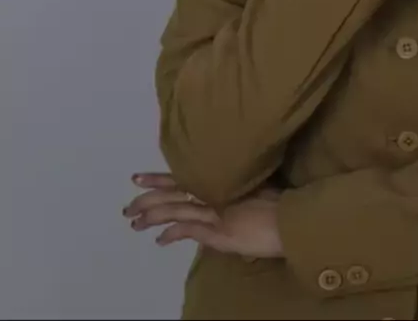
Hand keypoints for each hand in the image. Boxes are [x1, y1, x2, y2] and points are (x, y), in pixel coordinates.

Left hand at [123, 172, 283, 258]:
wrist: (290, 218)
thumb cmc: (275, 203)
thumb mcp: (250, 191)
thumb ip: (231, 192)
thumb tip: (218, 194)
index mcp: (217, 182)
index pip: (181, 177)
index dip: (158, 178)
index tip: (137, 177)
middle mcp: (211, 192)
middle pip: (171, 193)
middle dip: (147, 199)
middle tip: (127, 207)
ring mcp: (213, 211)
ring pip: (174, 209)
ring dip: (151, 216)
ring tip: (135, 223)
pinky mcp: (218, 230)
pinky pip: (188, 229)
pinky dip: (172, 234)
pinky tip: (159, 239)